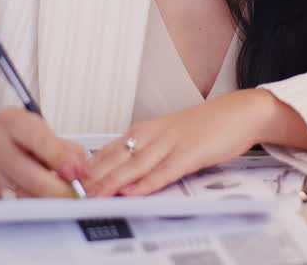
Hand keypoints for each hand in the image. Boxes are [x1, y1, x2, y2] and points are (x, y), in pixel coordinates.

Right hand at [0, 107, 87, 198]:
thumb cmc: (8, 138)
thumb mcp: (35, 130)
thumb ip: (63, 147)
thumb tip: (81, 169)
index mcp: (10, 121)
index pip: (39, 140)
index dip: (61, 160)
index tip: (77, 173)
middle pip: (32, 177)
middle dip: (59, 190)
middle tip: (75, 195)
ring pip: (24, 195)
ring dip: (46, 200)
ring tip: (58, 197)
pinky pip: (12, 205)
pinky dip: (29, 205)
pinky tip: (35, 199)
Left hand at [83, 90, 273, 196]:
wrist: (239, 113)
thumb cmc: (204, 128)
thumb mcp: (168, 138)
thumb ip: (146, 154)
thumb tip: (121, 174)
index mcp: (145, 130)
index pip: (108, 150)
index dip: (87, 168)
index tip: (68, 181)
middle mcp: (153, 134)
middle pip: (116, 158)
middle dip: (92, 177)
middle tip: (71, 191)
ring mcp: (172, 143)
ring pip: (135, 165)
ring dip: (112, 182)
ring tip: (93, 195)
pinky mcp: (191, 153)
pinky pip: (165, 171)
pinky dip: (147, 182)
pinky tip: (133, 191)